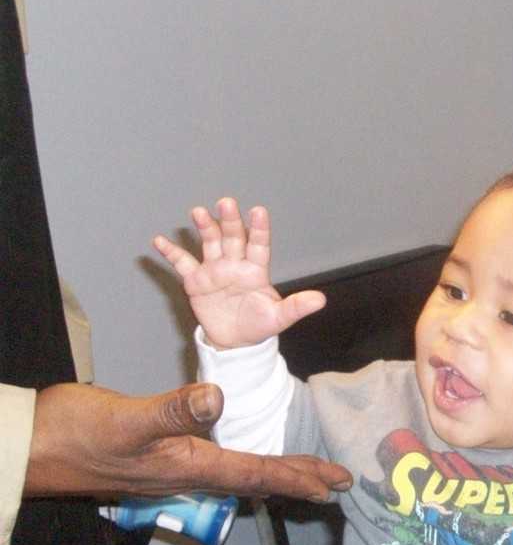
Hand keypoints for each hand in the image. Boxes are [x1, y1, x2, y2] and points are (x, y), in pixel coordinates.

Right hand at [24, 382, 350, 500]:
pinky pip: (217, 466)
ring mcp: (172, 468)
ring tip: (305, 476)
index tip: (336, 483)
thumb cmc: (75, 434)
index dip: (300, 476)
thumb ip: (174, 410)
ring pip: (238, 474)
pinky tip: (243, 462)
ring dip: (275, 475)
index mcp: (191, 465)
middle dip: (299, 480)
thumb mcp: (129, 419)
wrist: (29, 447)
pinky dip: (243, 465)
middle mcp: (188, 472)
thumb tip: (219, 399)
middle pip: (256, 478)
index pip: (259, 472)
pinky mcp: (157, 459)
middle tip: (337, 485)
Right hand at [154, 197, 324, 349]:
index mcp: (256, 270)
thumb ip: (297, 307)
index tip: (259, 211)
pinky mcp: (196, 281)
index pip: (259, 245)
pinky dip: (171, 252)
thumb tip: (321, 300)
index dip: (259, 229)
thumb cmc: (258, 325)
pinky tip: (160, 241)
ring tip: (200, 213)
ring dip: (205, 228)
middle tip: (226, 203)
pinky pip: (182, 263)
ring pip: (210, 243)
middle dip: (230, 220)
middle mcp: (235, 264)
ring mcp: (215, 270)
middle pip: (233, 237)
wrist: (235, 341)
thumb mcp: (279, 318)